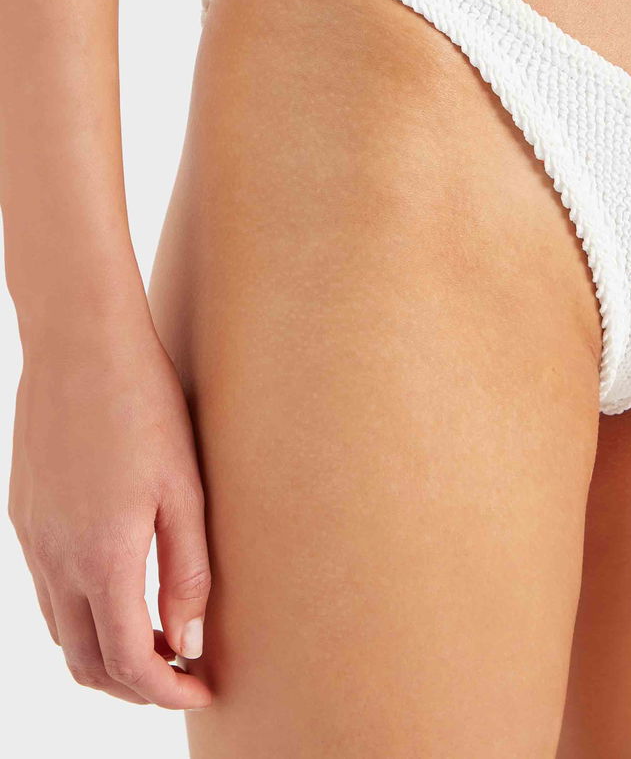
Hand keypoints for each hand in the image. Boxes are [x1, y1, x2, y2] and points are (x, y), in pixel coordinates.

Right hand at [7, 307, 211, 708]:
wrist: (80, 345)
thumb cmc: (145, 408)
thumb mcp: (184, 488)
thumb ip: (187, 571)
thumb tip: (192, 639)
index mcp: (102, 558)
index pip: (129, 662)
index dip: (167, 691)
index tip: (202, 690)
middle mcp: (56, 560)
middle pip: (88, 662)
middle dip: (135, 685)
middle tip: (183, 672)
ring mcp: (32, 539)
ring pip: (62, 631)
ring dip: (107, 653)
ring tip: (158, 635)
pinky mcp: (23, 516)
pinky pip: (46, 591)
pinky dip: (82, 614)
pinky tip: (118, 587)